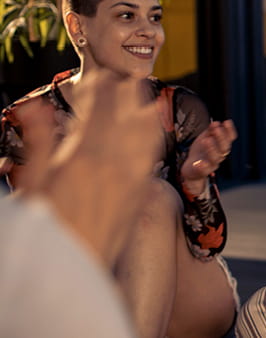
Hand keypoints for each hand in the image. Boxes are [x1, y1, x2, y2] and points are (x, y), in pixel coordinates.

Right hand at [16, 76, 160, 265]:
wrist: (76, 267)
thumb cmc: (48, 227)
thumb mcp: (33, 182)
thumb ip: (39, 141)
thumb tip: (34, 106)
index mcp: (83, 157)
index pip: (100, 110)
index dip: (103, 89)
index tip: (102, 76)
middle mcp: (114, 164)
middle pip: (128, 117)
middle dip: (129, 95)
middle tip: (128, 80)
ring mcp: (134, 179)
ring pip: (148, 135)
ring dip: (146, 113)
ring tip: (144, 100)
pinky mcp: (143, 193)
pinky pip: (154, 156)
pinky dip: (153, 137)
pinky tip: (151, 132)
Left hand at [180, 119, 236, 195]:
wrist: (192, 169)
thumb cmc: (201, 152)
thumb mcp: (205, 138)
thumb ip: (211, 131)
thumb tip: (216, 123)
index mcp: (221, 147)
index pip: (229, 139)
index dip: (229, 131)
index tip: (227, 122)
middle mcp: (218, 156)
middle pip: (223, 148)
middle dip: (221, 138)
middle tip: (217, 129)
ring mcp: (210, 164)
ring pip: (214, 158)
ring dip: (212, 149)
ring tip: (207, 140)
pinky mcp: (201, 171)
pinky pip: (203, 170)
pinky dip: (202, 166)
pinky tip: (200, 162)